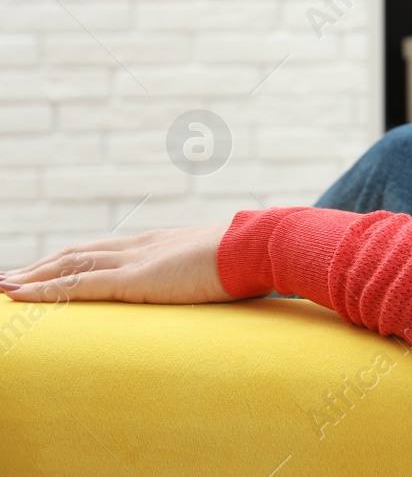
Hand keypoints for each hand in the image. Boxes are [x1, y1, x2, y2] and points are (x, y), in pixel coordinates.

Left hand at [0, 224, 231, 304]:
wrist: (260, 247)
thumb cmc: (250, 259)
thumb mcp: (220, 268)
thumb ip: (205, 275)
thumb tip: (213, 286)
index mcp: (159, 244)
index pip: (104, 251)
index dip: (72, 260)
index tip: (49, 268)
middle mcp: (141, 246)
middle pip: (78, 254)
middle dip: (42, 266)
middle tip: (11, 277)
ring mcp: (136, 260)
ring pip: (70, 266)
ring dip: (34, 276)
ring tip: (6, 285)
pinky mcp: (136, 279)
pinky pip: (79, 285)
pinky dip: (46, 289)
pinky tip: (21, 293)